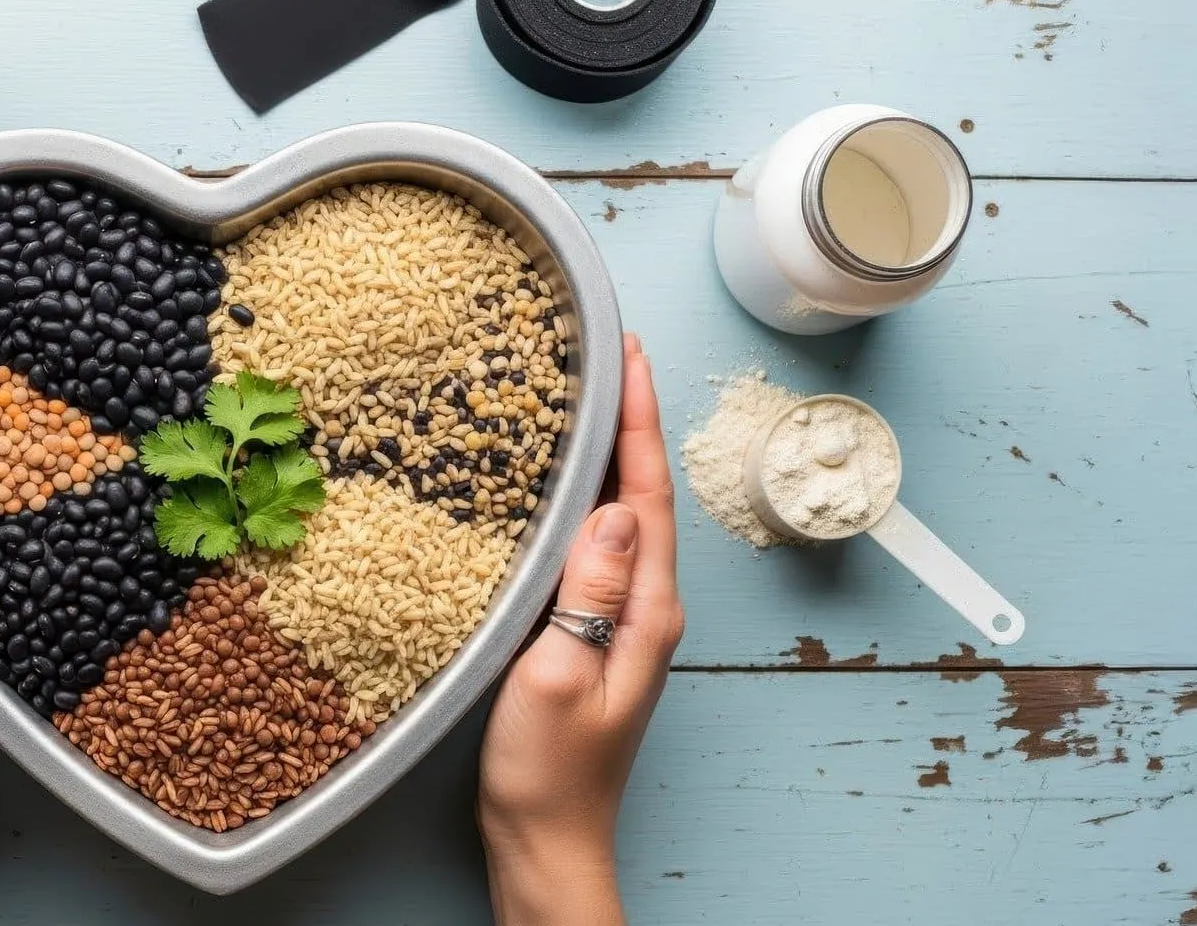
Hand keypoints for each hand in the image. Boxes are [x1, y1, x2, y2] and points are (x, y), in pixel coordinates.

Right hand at [478, 333, 682, 925]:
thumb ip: (591, 593)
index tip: (629, 355)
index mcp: (648, 612)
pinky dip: (581, 500)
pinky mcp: (593, 635)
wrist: (546, 842)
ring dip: (608, 455)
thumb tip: (615, 510)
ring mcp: (623, 622)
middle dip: (629, 420)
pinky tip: (552, 487)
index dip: (639, 420)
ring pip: (621, 517)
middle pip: (645, 493)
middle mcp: (647, 609)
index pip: (650, 495)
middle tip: (604, 354)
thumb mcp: (558, 677)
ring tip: (582, 399)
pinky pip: (593, 547)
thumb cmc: (548, 774)